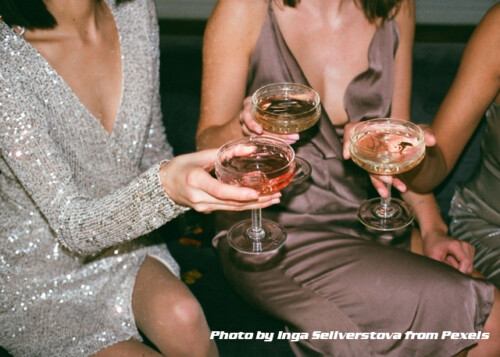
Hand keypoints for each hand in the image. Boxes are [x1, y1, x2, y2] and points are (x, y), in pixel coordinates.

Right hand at [159, 149, 280, 212]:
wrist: (164, 184)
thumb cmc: (182, 166)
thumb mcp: (201, 155)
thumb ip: (226, 152)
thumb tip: (251, 148)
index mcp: (195, 180)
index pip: (219, 190)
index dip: (238, 194)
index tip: (255, 194)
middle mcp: (199, 198)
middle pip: (230, 203)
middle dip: (255, 201)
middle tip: (275, 195)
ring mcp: (203, 207)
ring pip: (232, 208)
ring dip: (254, 206)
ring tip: (273, 199)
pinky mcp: (207, 210)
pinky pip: (228, 208)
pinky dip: (244, 205)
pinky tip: (259, 201)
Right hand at [239, 96, 298, 143]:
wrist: (263, 103)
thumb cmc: (268, 98)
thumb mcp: (274, 94)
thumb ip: (286, 96)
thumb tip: (308, 95)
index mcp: (248, 105)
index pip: (246, 116)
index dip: (252, 124)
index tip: (260, 130)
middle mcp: (246, 118)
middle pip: (255, 131)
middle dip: (274, 136)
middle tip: (292, 137)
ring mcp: (248, 128)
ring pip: (260, 139)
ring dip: (276, 140)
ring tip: (292, 140)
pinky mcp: (254, 135)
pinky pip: (262, 141)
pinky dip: (274, 143)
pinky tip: (285, 143)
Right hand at [342, 122, 436, 197]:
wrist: (420, 144)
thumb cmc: (415, 133)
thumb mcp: (420, 130)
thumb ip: (426, 132)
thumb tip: (432, 141)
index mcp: (374, 129)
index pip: (352, 130)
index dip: (346, 142)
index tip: (346, 156)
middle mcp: (371, 143)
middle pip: (361, 156)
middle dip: (373, 170)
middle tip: (388, 179)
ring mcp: (374, 156)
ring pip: (370, 170)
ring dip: (379, 182)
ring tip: (390, 191)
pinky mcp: (380, 167)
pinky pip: (378, 177)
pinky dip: (386, 184)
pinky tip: (398, 189)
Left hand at [422, 230, 474, 274]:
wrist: (433, 235)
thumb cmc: (431, 246)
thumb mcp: (431, 257)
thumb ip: (440, 267)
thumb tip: (445, 278)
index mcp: (456, 245)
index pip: (466, 262)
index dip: (461, 271)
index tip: (451, 274)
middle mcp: (465, 245)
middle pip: (469, 266)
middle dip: (458, 269)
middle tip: (446, 262)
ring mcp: (468, 246)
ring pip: (469, 266)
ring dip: (459, 266)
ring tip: (448, 259)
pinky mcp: (470, 249)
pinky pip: (469, 263)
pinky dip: (461, 263)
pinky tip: (452, 258)